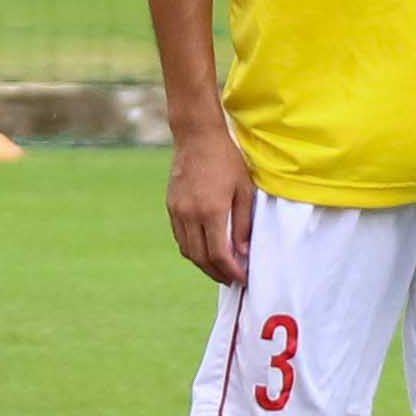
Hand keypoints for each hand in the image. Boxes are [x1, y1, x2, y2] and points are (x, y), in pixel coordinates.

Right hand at [166, 131, 255, 285]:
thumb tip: (243, 253)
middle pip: (201, 258)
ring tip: (219, 269)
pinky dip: (193, 249)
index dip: (231, 271)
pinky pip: (180, 237)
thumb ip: (243, 224)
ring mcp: (178, 211)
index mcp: (211, 211)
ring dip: (203, 264)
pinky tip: (205, 250)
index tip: (242, 279)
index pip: (219, 254)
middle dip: (217, 273)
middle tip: (232, 279)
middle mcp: (190, 214)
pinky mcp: (171, 206)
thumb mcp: (244, 190)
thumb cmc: (227, 160)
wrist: (197, 136)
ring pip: (188, 250)